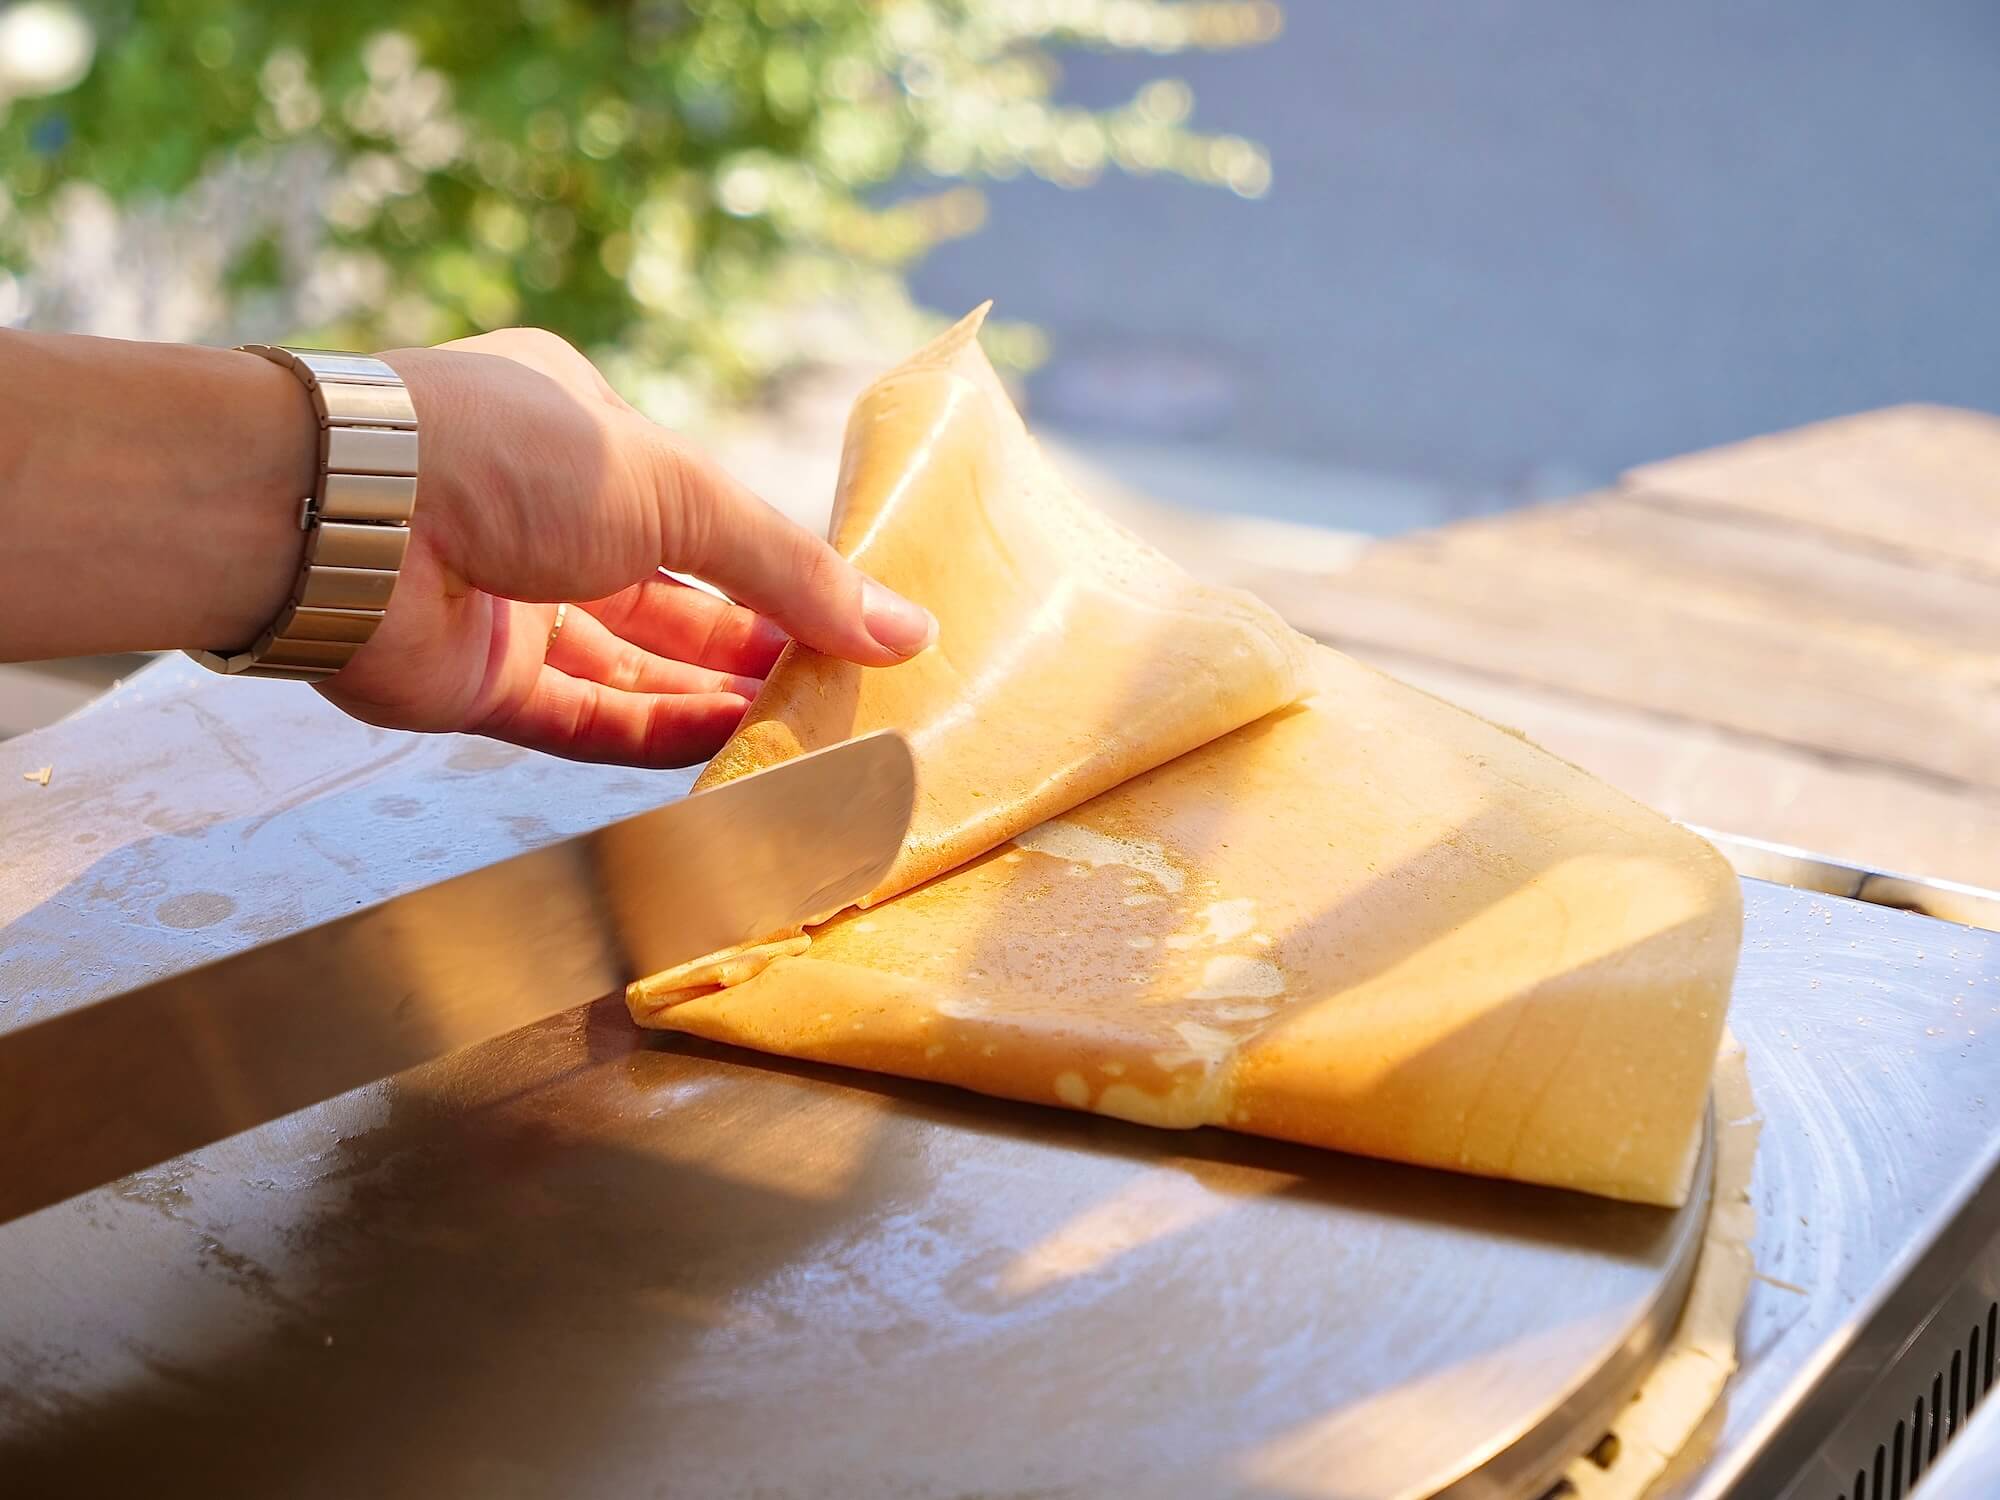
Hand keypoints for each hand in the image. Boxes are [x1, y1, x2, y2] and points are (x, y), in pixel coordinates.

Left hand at [320, 329, 935, 766]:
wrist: (341, 516)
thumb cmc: (510, 457)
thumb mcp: (678, 490)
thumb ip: (790, 568)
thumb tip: (909, 626)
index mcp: (583, 433)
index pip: (701, 510)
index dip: (777, 566)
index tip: (855, 618)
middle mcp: (544, 515)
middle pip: (674, 597)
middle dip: (758, 643)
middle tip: (845, 688)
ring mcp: (508, 601)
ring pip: (635, 665)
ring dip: (718, 697)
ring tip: (810, 731)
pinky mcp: (477, 681)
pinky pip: (584, 719)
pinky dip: (656, 738)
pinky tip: (732, 754)